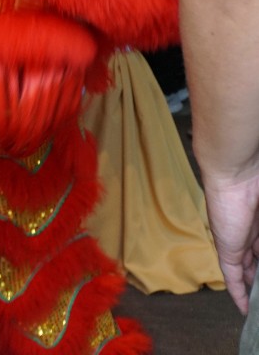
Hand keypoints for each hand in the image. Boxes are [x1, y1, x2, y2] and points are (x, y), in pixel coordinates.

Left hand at [202, 171, 258, 313]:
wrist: (234, 173)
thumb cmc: (257, 183)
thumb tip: (258, 250)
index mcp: (257, 220)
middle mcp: (248, 231)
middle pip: (256, 257)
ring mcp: (236, 240)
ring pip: (246, 268)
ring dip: (253, 284)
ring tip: (258, 300)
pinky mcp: (226, 248)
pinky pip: (233, 276)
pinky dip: (239, 293)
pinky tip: (244, 308)